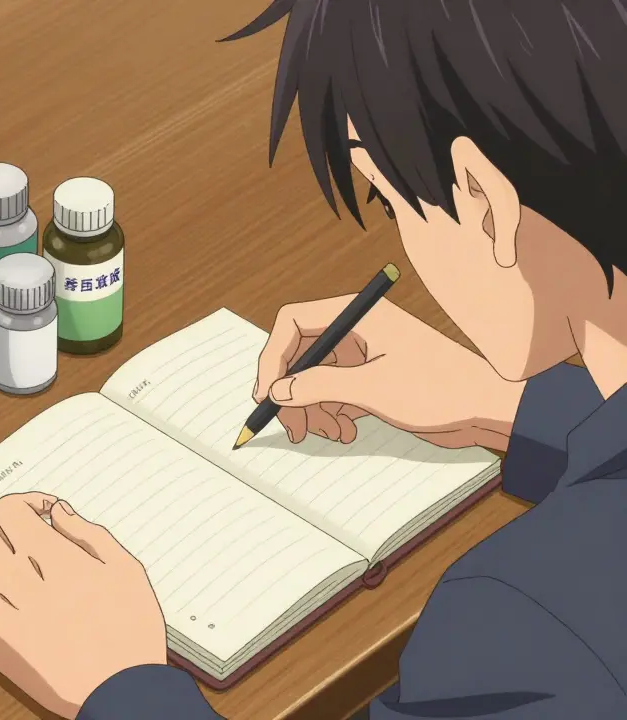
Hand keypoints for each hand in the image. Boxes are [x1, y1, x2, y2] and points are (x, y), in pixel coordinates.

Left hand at [0, 493, 165, 718]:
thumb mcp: (126, 570)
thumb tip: (58, 512)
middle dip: (5, 530)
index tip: (42, 514)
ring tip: (22, 575)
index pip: (8, 510)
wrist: (119, 694)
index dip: (25, 503)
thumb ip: (88, 532)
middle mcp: (16, 583)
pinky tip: (18, 605)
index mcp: (52, 559)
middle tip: (30, 542)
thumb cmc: (130, 632)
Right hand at [253, 296, 523, 449]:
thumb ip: (319, 386)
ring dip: (312, 408)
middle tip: (289, 426)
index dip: (272, 357)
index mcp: (358, 316)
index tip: (266, 393)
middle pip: (301, 354)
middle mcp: (357, 329)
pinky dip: (332, 413)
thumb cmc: (441, 388)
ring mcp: (364, 353)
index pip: (293, 322)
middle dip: (292, 391)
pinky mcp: (372, 376)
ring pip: (315, 377)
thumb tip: (278, 390)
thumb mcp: (372, 388)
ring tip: (329, 434)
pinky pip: (335, 391)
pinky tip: (344, 432)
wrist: (489, 408)